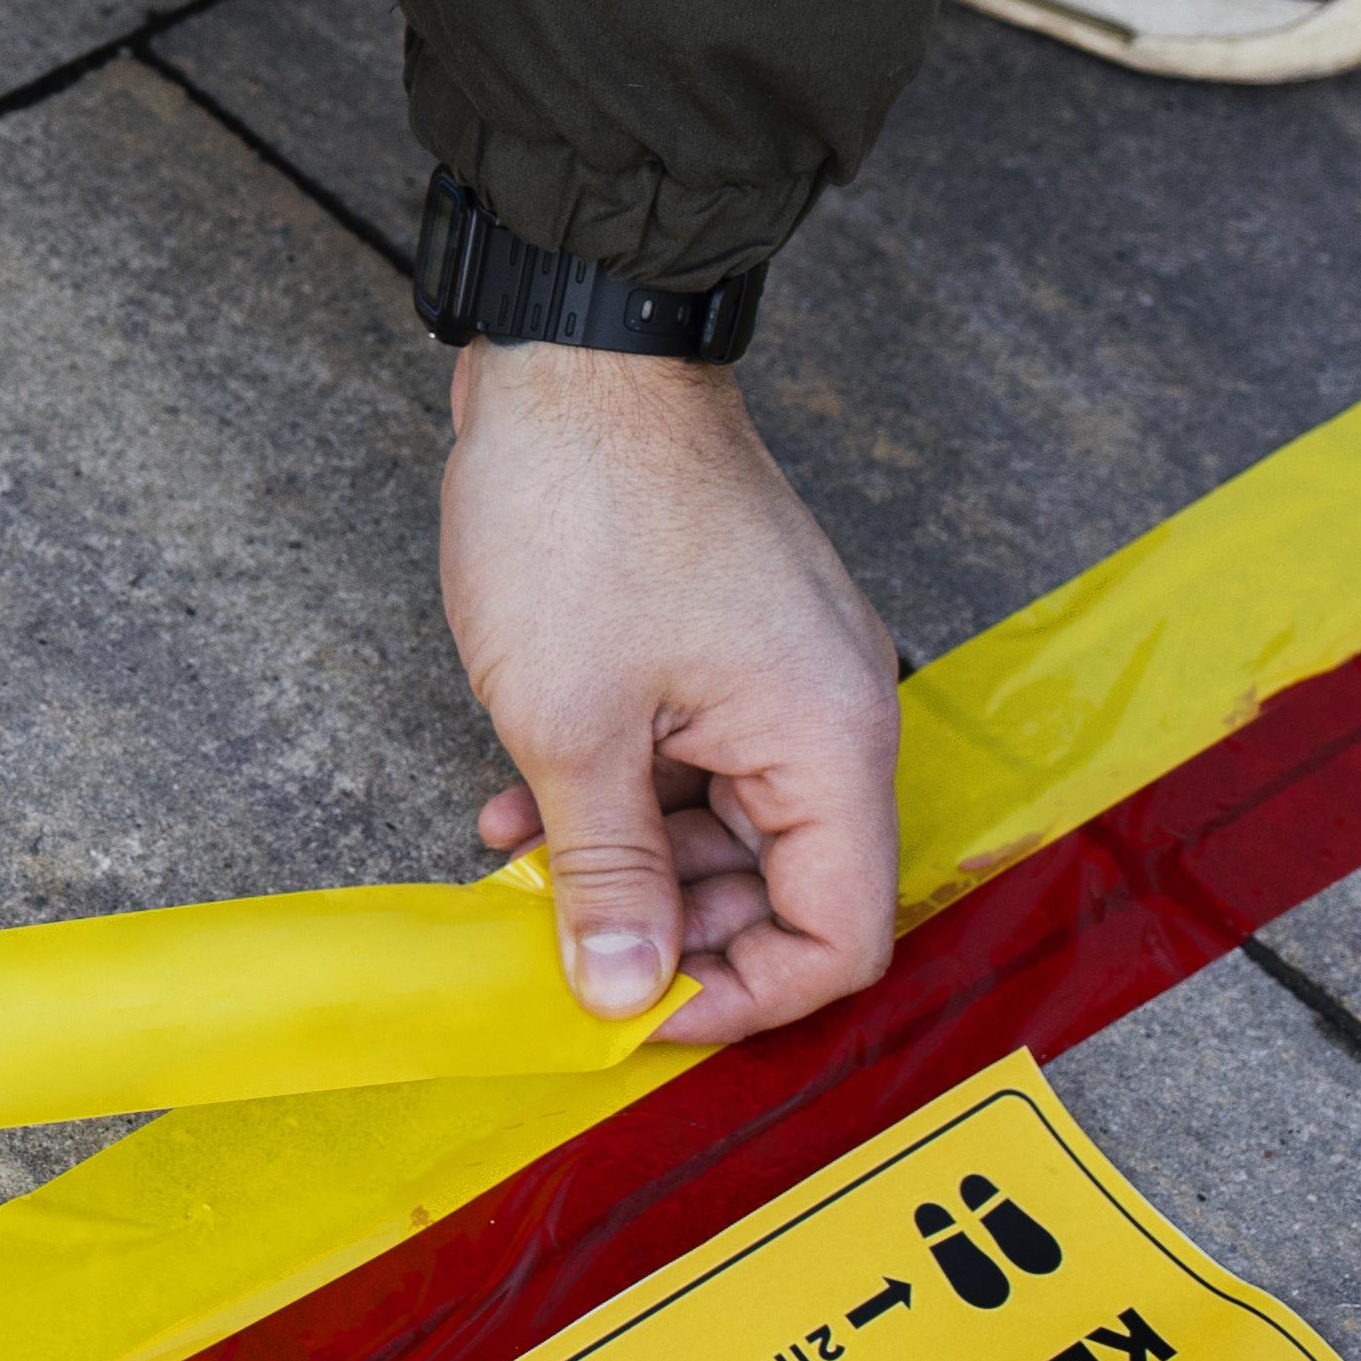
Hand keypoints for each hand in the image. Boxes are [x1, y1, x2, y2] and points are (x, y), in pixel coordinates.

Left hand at [439, 344, 900, 1047]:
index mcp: (828, 742)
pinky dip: (620, 791)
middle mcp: (832, 714)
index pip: (840, 936)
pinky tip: (524, 803)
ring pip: (726, 826)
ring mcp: (784, 674)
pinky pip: (695, 758)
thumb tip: (626, 994)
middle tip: (557, 940)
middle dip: (670, 927)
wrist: (574, 356)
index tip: (636, 1005)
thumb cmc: (582, 511)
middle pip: (785, 887)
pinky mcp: (733, 643)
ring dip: (626, 859)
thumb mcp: (572, 724)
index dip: (740, 995)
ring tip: (520, 862)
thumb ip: (605, 875)